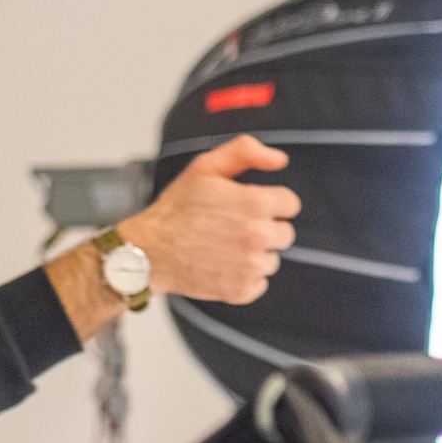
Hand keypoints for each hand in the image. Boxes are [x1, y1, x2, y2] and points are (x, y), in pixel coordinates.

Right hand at [129, 137, 297, 304]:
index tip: (248, 206)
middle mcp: (259, 236)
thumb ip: (245, 151)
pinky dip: (244, 277)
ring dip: (254, 254)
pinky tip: (221, 265)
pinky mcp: (242, 291)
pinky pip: (259, 283)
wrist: (150, 251)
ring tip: (223, 247)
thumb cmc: (177, 207)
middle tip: (233, 227)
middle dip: (265, 228)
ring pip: (272, 259)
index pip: (291, 204)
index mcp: (256, 203)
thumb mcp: (205, 166)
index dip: (270, 202)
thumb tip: (281, 160)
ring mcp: (251, 266)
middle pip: (286, 233)